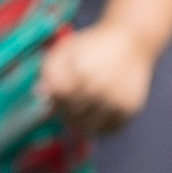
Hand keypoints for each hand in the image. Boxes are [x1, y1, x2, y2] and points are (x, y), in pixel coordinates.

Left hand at [40, 22, 154, 134]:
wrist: (132, 42)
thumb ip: (49, 70)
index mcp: (82, 72)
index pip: (59, 99)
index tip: (58, 92)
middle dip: (65, 111)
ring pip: (88, 128)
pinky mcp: (130, 110)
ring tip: (82, 106)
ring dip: (80, 121)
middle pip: (71, 116)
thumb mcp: (67, 50)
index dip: (55, 98)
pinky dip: (98, 126)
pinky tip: (96, 112)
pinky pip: (107, 130)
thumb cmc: (93, 46)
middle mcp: (101, 90)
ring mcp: (116, 102)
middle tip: (70, 101)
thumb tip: (39, 93)